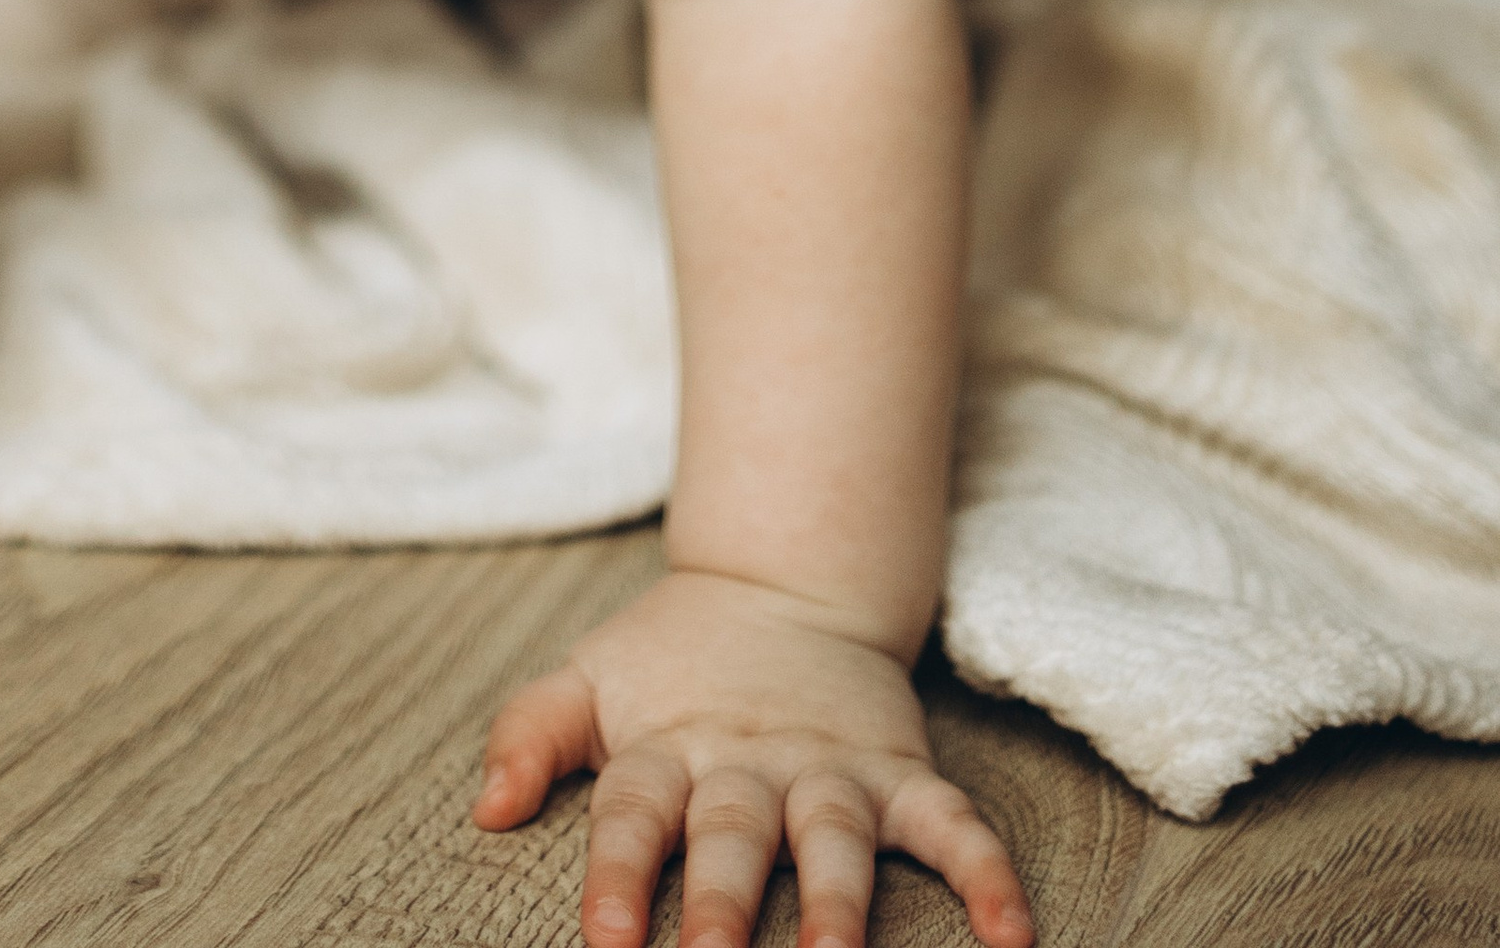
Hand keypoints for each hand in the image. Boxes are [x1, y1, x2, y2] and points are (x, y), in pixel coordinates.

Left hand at [474, 569, 1030, 947]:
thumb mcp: (589, 679)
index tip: (607, 940)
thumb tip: (485, 807)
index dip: (618, 876)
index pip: (634, 814)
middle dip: (725, 906)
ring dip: (838, 901)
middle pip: (734, 837)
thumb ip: (531, 732)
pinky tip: (1013, 938)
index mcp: (668, 748)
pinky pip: (952, 824)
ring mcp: (831, 768)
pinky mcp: (899, 770)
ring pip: (836, 838)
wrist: (780, 587)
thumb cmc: (670, 664)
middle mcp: (749, 764)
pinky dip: (987, 875)